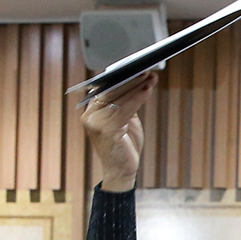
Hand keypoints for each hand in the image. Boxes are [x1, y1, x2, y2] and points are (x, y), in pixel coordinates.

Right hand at [78, 74, 153, 192]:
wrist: (121, 171)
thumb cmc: (123, 146)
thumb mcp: (123, 120)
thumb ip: (124, 103)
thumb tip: (135, 80)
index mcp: (91, 110)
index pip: (105, 89)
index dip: (121, 77)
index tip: (136, 68)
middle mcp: (89, 115)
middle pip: (111, 91)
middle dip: (130, 80)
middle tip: (146, 70)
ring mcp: (95, 122)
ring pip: (119, 99)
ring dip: (136, 87)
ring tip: (150, 79)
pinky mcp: (105, 130)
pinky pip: (124, 109)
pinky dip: (137, 98)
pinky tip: (147, 91)